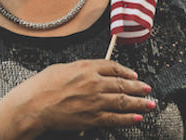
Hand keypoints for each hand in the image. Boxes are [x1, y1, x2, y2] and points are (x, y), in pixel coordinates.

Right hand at [1, 59, 154, 136]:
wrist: (35, 105)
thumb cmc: (42, 86)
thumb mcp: (61, 67)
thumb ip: (78, 69)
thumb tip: (88, 71)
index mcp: (86, 67)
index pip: (113, 67)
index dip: (126, 71)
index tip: (133, 75)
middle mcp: (94, 83)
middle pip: (122, 84)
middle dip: (138, 87)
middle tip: (147, 89)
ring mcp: (95, 101)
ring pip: (123, 101)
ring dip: (139, 103)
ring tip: (149, 104)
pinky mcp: (93, 118)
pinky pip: (116, 118)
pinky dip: (128, 118)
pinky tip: (137, 118)